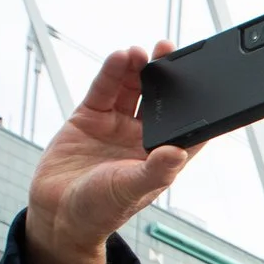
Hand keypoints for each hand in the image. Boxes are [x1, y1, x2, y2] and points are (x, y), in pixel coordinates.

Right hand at [23, 46, 201, 263]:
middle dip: (166, 76)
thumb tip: (180, 153)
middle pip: (161, 101)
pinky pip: (105, 90)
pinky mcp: (90, 117)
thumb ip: (154, 171)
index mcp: (161, 158)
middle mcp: (142, 138)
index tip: (206, 81)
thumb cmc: (100, 210)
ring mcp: (117, 126)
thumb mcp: (130, 190)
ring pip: (133, 90)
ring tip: (142, 52)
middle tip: (170, 50)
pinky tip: (120, 57)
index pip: (187, 127)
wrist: (56, 213)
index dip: (197, 105)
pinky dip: (112, 73)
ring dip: (139, 70)